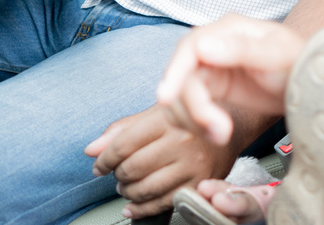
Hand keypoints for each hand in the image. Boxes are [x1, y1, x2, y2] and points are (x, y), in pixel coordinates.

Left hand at [84, 105, 240, 219]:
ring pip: (144, 189)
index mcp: (168, 119)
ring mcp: (192, 164)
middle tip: (119, 174)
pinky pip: (161, 204)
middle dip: (117, 175)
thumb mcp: (156, 114)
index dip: (104, 159)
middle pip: (131, 168)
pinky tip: (132, 205)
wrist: (231, 126)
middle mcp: (182, 141)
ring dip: (127, 192)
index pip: (123, 144)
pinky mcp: (199, 183)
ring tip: (128, 186)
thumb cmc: (187, 120)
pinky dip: (140, 209)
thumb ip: (122, 130)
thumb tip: (92, 150)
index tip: (99, 166)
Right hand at [156, 13, 305, 143]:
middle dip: (193, 108)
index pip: (189, 47)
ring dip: (193, 120)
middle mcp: (214, 45)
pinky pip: (187, 106)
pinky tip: (216, 133)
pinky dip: (194, 124)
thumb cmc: (298, 63)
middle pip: (181, 76)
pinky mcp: (210, 88)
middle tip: (218, 132)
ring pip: (179, 95)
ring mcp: (210, 66)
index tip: (166, 97)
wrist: (309, 83)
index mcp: (229, 29)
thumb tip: (204, 48)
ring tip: (222, 135)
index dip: (174, 72)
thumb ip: (242, 50)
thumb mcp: (276, 56)